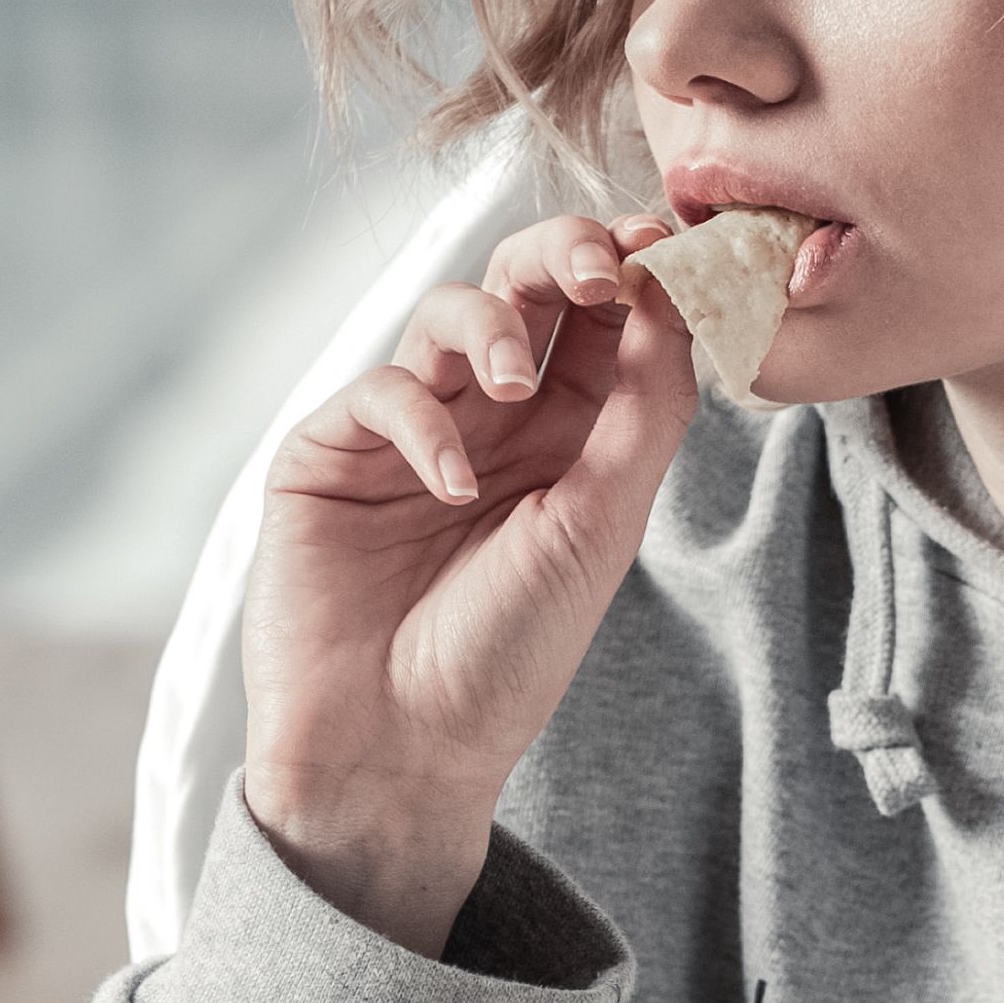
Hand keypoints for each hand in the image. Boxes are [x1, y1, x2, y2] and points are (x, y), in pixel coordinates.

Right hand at [241, 211, 701, 952]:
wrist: (398, 755)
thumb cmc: (507, 658)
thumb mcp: (602, 528)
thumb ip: (645, 409)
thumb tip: (673, 290)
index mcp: (569, 439)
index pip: (602, 320)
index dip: (630, 270)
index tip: (660, 247)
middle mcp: (490, 423)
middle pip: (523, 287)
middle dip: (560, 256)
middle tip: (593, 267)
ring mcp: (407, 434)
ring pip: (448, 315)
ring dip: (492, 327)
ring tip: (518, 387)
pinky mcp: (330, 454)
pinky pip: (378, 389)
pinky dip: (421, 419)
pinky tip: (451, 486)